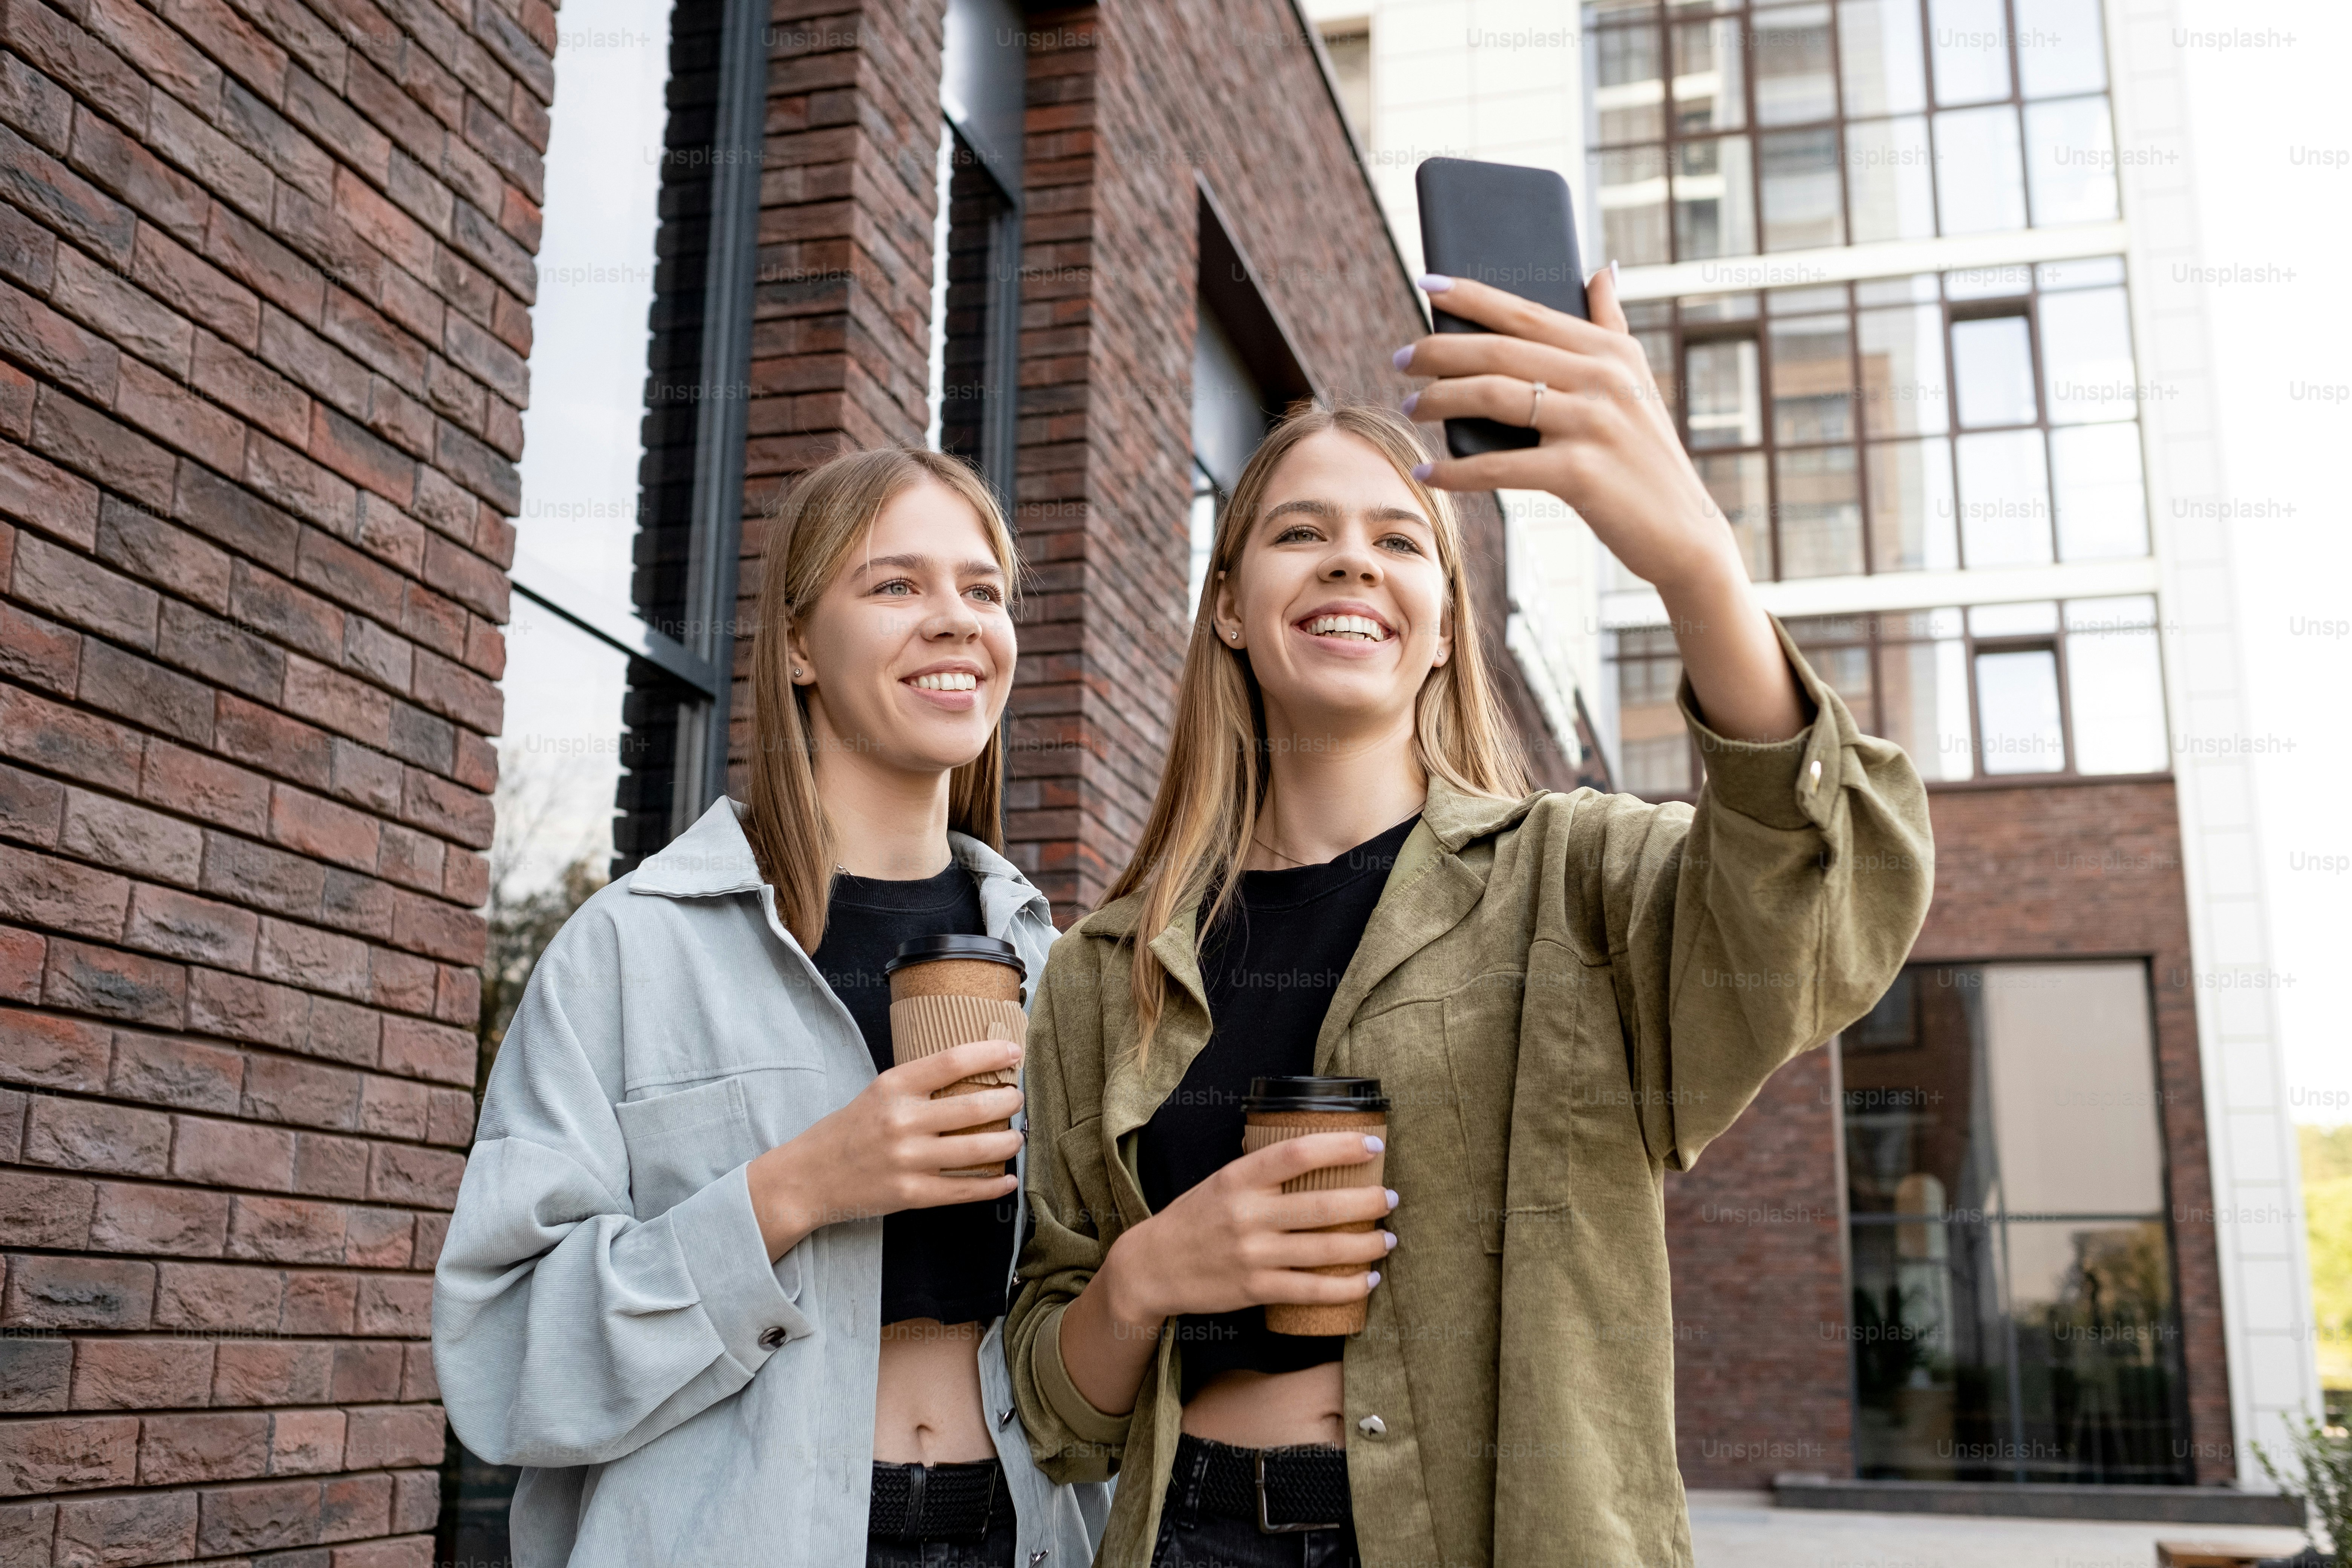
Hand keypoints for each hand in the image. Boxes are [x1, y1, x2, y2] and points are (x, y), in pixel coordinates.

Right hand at [746, 1038, 1023, 1259]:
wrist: (808, 1177)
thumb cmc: (849, 1130)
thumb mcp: (878, 1093)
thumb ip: (919, 1084)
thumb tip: (974, 1072)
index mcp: (893, 1087)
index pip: (951, 1061)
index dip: (989, 1053)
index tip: (1014, 1052)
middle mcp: (901, 1121)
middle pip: (973, 1107)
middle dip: (1008, 1102)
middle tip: (1018, 1099)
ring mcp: (907, 1160)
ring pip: (975, 1150)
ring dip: (1007, 1142)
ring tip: (1017, 1136)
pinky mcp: (910, 1194)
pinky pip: (963, 1190)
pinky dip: (992, 1186)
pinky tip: (1007, 1180)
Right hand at [1103, 1132, 1395, 1322]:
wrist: (1152, 1267)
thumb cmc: (1193, 1218)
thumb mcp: (1220, 1182)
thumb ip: (1262, 1171)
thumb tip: (1314, 1152)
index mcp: (1239, 1178)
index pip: (1298, 1153)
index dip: (1341, 1146)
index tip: (1372, 1144)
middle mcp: (1247, 1214)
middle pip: (1323, 1204)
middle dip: (1368, 1201)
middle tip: (1390, 1197)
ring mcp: (1253, 1254)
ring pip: (1325, 1248)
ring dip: (1367, 1244)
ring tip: (1388, 1238)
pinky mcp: (1255, 1289)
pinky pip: (1312, 1289)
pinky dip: (1346, 1286)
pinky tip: (1367, 1280)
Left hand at [1397, 268, 1807, 741]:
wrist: (1683, 532)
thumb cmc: (1646, 456)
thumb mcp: (1637, 381)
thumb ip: (1612, 324)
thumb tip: (1599, 268)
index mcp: (1609, 350)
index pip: (1526, 311)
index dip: (1472, 295)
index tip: (1427, 282)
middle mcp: (1602, 378)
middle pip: (1499, 350)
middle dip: (1439, 350)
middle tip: (1400, 357)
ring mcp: (1592, 424)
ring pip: (1493, 396)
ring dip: (1440, 400)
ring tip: (1409, 406)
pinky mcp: (1580, 473)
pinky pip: (1499, 466)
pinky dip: (1456, 471)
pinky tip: (1426, 473)